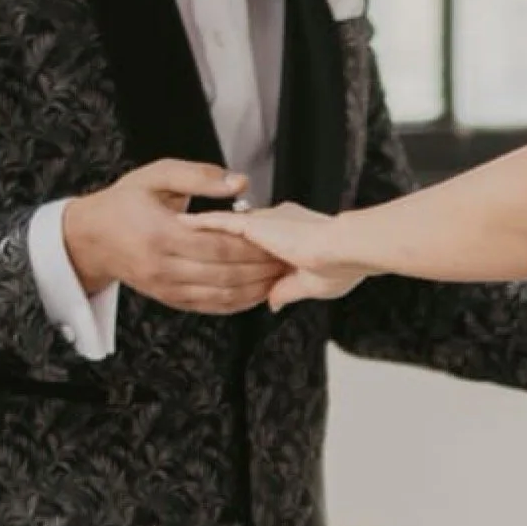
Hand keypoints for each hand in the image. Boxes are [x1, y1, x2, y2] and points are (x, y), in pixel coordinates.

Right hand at [62, 160, 285, 315]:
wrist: (91, 238)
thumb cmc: (125, 202)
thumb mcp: (156, 175)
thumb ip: (199, 176)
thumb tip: (240, 182)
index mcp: (161, 233)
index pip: (218, 246)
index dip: (252, 247)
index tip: (277, 240)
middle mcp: (163, 266)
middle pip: (224, 273)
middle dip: (261, 269)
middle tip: (288, 260)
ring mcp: (166, 287)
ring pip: (221, 295)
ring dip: (255, 289)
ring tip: (279, 276)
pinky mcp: (169, 299)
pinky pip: (210, 306)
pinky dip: (237, 302)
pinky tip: (257, 291)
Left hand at [192, 202, 374, 309]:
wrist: (348, 250)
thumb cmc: (343, 267)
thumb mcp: (312, 285)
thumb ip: (287, 290)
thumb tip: (270, 302)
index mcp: (292, 239)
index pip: (261, 246)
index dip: (244, 255)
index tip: (226, 262)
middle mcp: (276, 227)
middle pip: (241, 236)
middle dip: (216, 241)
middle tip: (191, 243)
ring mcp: (265, 225)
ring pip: (227, 229)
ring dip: (204, 230)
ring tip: (178, 229)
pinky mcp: (257, 224)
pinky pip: (221, 223)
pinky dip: (202, 224)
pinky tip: (183, 223)